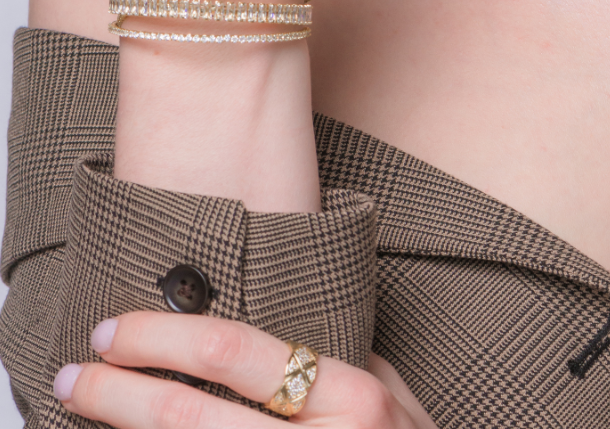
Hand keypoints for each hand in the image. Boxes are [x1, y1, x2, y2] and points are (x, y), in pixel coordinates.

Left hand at [53, 314, 436, 428]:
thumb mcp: (399, 403)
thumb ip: (347, 366)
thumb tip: (281, 325)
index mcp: (353, 399)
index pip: (235, 351)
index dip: (162, 337)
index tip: (115, 330)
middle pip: (192, 417)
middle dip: (120, 394)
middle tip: (75, 376)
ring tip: (89, 413)